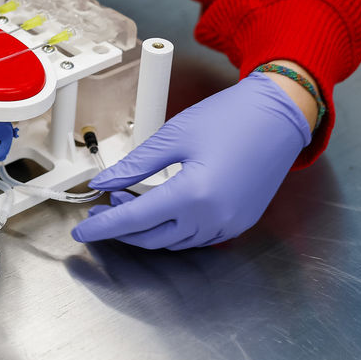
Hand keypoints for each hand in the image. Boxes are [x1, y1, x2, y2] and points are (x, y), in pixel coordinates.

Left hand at [71, 72, 311, 249]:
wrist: (278, 116)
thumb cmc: (232, 118)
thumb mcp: (174, 135)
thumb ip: (135, 165)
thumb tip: (103, 182)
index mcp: (194, 194)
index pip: (134, 220)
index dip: (103, 228)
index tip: (82, 232)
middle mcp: (213, 218)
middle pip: (152, 238)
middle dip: (122, 229)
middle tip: (102, 210)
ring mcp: (229, 225)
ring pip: (174, 243)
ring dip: (146, 230)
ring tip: (127, 202)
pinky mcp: (239, 223)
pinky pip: (196, 239)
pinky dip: (172, 230)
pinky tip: (159, 209)